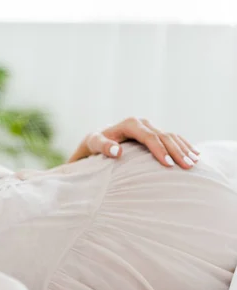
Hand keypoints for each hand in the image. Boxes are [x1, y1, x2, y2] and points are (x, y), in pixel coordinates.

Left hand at [68, 117, 199, 168]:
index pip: (149, 137)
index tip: (168, 165)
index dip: (159, 150)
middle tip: (188, 166)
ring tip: (194, 163)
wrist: (98, 138)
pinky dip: (184, 145)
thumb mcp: (94, 144)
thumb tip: (116, 152)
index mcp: (130, 124)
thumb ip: (103, 146)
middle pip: (164, 136)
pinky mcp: (154, 132)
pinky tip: (195, 154)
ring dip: (184, 149)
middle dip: (177, 151)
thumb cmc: (94, 143)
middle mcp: (143, 122)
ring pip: (172, 136)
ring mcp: (150, 126)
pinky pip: (173, 138)